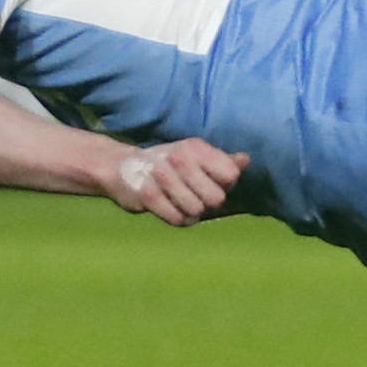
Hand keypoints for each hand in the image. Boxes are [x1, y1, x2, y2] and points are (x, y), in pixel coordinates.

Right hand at [107, 139, 249, 225]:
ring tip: (181, 203)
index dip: (225, 186)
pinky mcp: (146, 194)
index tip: (213, 184)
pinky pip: (176, 218)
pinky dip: (176, 218)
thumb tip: (246, 160)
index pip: (231, 175)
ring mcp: (161, 175)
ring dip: (191, 212)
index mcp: (196, 148)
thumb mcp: (196, 157)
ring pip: (196, 210)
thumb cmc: (168, 165)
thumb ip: (223, 162)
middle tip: (196, 197)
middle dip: (208, 203)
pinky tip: (170, 209)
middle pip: (216, 198)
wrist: (120, 166)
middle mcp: (180, 157)